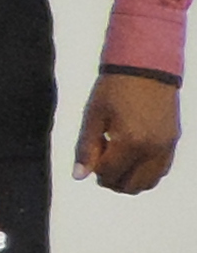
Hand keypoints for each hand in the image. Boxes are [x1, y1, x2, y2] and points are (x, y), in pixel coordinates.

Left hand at [81, 72, 182, 197]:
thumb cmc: (114, 89)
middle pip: (130, 185)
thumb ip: (86, 148)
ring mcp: (166, 146)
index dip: (95, 171)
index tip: (91, 156)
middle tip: (101, 163)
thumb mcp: (93, 117)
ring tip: (116, 161)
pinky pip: (161, 169)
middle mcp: (152, 148)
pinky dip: (145, 172)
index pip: (110, 174)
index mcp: (130, 142)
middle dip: (111, 180)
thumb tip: (79, 176)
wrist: (145, 68)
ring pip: (148, 182)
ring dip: (129, 180)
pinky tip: (132, 159)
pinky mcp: (173, 141)